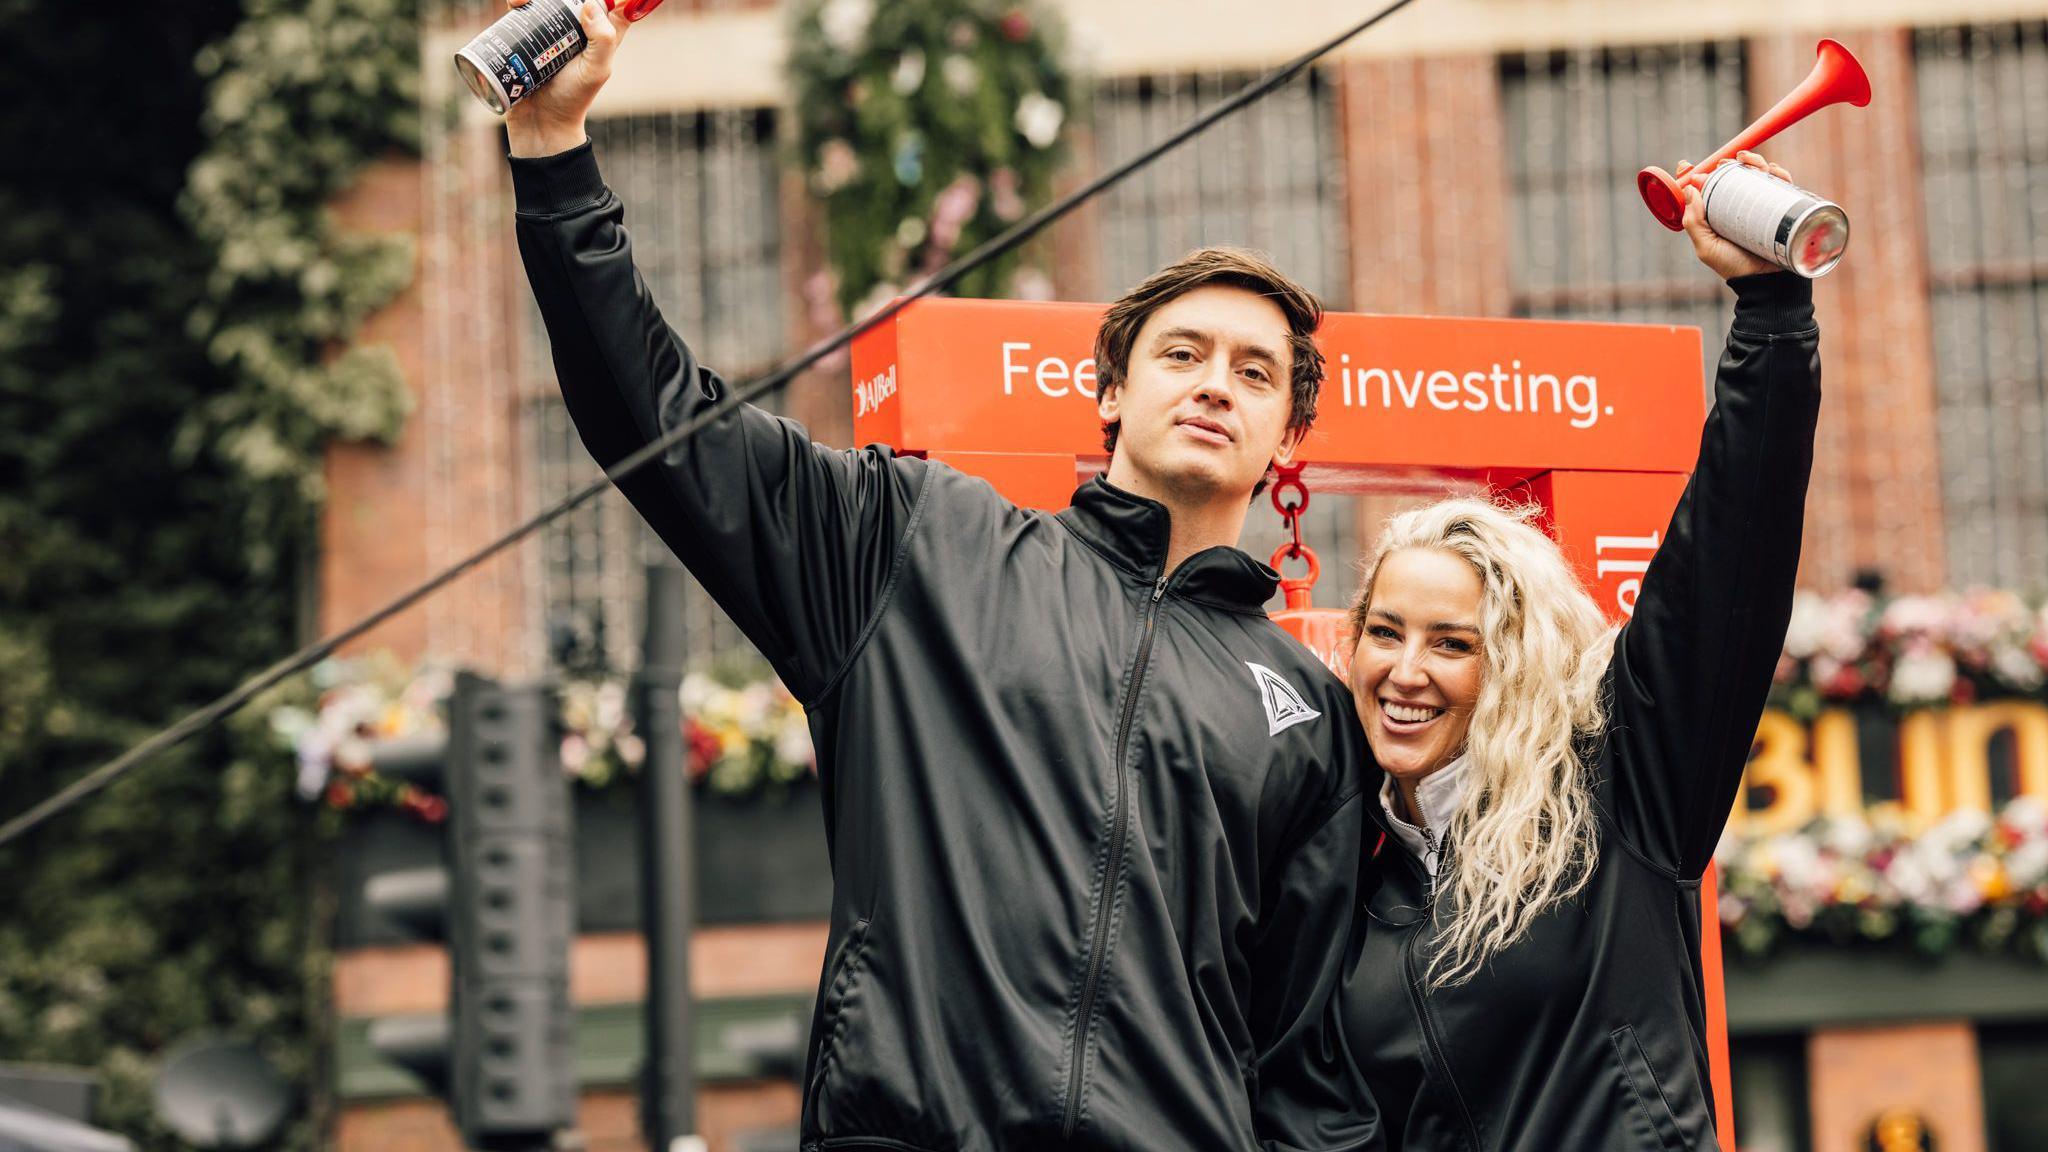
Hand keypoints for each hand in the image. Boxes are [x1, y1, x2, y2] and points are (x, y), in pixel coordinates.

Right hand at [504, 0, 631, 157]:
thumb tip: (589, 4)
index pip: (615, 5)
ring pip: (546, 0)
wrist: (538, 119)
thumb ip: (603, 40)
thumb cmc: (573, 98)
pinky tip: (516, 4)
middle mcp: (578, 27)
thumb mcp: (596, 70)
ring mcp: (551, 29)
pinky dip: (518, 0)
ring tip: (523, 2)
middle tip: (546, 0)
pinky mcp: (526, 32)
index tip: (588, 0)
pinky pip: (523, 8)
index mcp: (603, 35)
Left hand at [1678, 150, 1791, 281]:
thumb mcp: (1706, 246)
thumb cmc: (1733, 267)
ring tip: (1746, 161)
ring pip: (1757, 175)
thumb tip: (1689, 189)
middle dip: (1726, 163)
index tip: (1685, 165)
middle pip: (1731, 177)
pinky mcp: (1781, 208)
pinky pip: (1781, 185)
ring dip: (1752, 161)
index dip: (1694, 175)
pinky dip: (1777, 172)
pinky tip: (1771, 170)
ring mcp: (1759, 207)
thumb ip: (1694, 222)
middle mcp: (1736, 209)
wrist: (1766, 282)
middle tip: (1723, 163)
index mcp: (1715, 217)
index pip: (1703, 191)